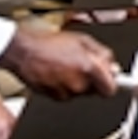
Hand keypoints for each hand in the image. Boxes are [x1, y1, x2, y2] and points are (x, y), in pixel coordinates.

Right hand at [0, 28, 117, 99]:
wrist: (24, 51)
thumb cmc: (50, 43)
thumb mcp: (83, 40)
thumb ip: (103, 54)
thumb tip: (114, 67)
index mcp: (89, 69)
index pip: (110, 89)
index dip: (110, 83)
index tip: (110, 80)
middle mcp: (78, 84)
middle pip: (95, 91)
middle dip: (92, 80)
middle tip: (82, 65)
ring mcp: (65, 93)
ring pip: (80, 92)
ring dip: (77, 82)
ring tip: (66, 66)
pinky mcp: (53, 97)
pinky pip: (66, 94)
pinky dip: (64, 86)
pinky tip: (57, 73)